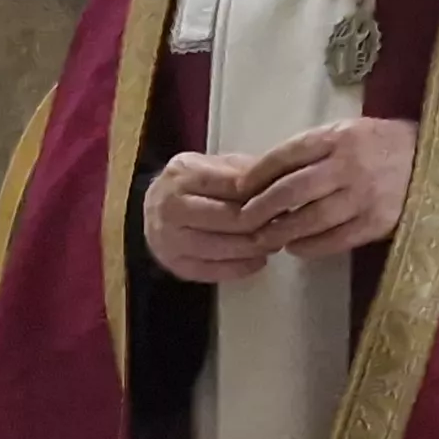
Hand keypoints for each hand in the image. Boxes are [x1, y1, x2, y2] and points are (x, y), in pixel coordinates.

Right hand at [142, 151, 275, 283]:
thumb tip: (281, 184)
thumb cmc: (193, 184)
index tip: (286, 201)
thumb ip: (245, 173)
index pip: (234, 186)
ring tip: (275, 242)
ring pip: (222, 248)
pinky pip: (213, 272)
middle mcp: (170, 207)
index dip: (265, 195)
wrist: (153, 207)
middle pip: (229, 219)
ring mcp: (168, 239)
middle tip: (285, 225)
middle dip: (262, 224)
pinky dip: (241, 268)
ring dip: (254, 248)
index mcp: (183, 174)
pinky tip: (258, 260)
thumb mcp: (217, 166)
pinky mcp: (173, 265)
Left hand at [232, 117, 415, 259]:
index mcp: (340, 136)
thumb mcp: (348, 132)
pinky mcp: (378, 222)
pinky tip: (295, 248)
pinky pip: (335, 239)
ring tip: (265, 238)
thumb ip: (313, 149)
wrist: (435, 162)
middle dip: (261, 207)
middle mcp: (350, 164)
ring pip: (311, 218)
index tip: (240, 188)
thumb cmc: (383, 145)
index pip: (286, 155)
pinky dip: (311, 246)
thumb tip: (267, 174)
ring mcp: (365, 195)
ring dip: (282, 231)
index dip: (257, 173)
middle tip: (244, 220)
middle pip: (293, 189)